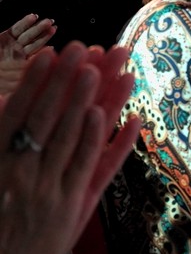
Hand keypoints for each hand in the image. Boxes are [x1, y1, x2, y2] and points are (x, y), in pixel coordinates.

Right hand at [0, 13, 55, 96]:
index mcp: (24, 69)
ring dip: (38, 28)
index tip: (52, 48)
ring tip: (48, 22)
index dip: (43, 53)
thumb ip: (15, 86)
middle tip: (54, 28)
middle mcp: (22, 56)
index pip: (36, 59)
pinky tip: (33, 17)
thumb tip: (26, 91)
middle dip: (44, 36)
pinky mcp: (6, 36)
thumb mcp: (5, 86)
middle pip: (35, 45)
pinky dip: (24, 22)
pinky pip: (17, 28)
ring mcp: (15, 46)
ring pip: (28, 36)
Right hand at [0, 43, 139, 253]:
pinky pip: (92, 167)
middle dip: (67, 80)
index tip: (48, 54)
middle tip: (84, 47)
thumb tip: (3, 105)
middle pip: (49, 118)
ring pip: (74, 136)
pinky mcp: (72, 207)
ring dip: (91, 99)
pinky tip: (117, 115)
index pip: (14, 115)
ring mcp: (49, 190)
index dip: (32, 82)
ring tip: (103, 67)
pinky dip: (105, 140)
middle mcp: (20, 174)